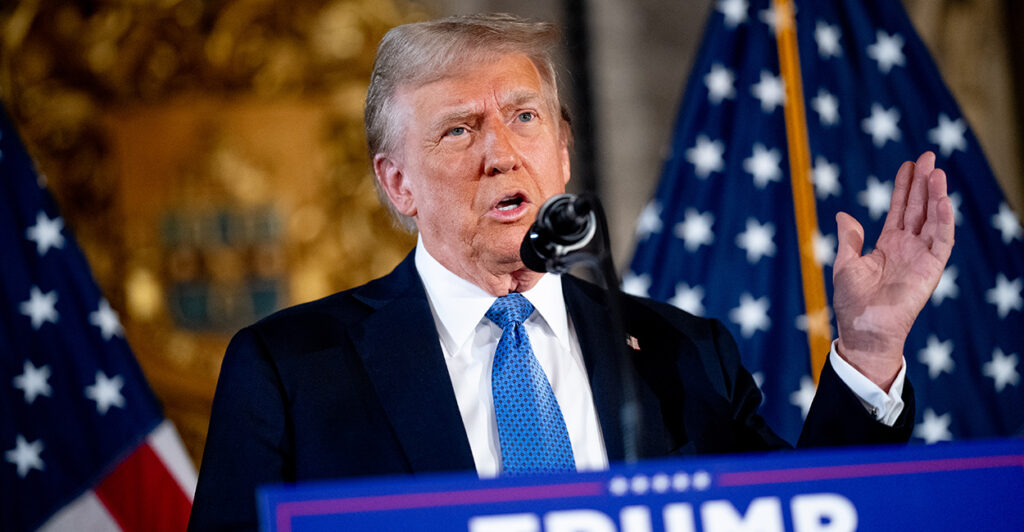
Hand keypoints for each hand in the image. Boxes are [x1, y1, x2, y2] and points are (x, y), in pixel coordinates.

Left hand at [832, 152, 954, 390]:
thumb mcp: (846, 264)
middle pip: (919, 208)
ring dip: (936, 196)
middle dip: (923, 183)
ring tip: (936, 172)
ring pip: (933, 220)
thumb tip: (843, 215)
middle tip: (928, 155)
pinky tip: (942, 201)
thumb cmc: (852, 303)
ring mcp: (920, 257)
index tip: (908, 164)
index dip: (904, 188)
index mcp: (888, 245)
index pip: (900, 209)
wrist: (864, 329)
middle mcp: (907, 247)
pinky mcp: (931, 269)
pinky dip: (944, 221)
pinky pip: (941, 241)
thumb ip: (849, 239)